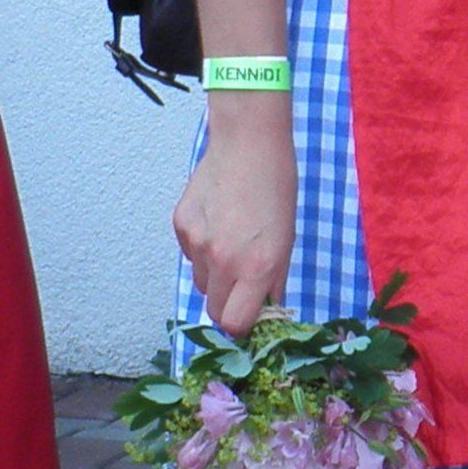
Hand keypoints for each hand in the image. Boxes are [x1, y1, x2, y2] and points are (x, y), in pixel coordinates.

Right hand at [175, 108, 293, 331]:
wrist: (248, 144)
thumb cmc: (276, 189)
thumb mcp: (287, 240)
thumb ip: (273, 280)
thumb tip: (264, 310)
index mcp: (257, 266)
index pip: (235, 323)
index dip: (242, 324)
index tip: (249, 314)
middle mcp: (224, 260)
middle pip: (214, 310)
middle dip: (229, 303)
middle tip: (242, 282)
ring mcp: (198, 243)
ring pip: (201, 282)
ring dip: (215, 275)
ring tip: (230, 243)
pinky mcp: (180, 225)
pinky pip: (190, 255)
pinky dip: (202, 249)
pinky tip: (217, 222)